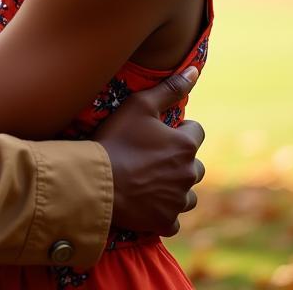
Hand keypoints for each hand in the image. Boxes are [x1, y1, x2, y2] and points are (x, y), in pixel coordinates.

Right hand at [94, 67, 204, 236]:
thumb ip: (170, 88)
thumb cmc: (116, 139)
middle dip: (180, 160)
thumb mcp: (140, 105)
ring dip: (176, 187)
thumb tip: (195, 70)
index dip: (179, 129)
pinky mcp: (165, 222)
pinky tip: (146, 203)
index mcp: (185, 145)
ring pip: (188, 194)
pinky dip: (164, 211)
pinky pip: (174, 219)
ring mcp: (178, 200)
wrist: (96, 180)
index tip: (158, 132)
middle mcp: (188, 174)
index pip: (196, 131)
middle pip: (196, 165)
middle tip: (152, 157)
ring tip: (151, 180)